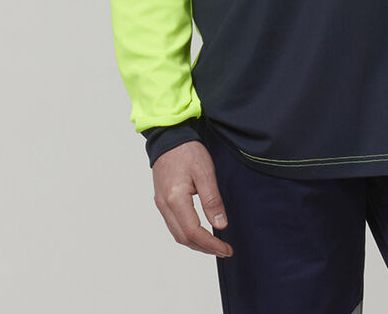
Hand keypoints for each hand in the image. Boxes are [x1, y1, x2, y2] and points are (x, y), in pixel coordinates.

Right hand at [152, 141, 233, 256]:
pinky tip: (200, 232)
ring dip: (195, 243)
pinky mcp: (161, 201)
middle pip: (183, 238)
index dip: (211, 245)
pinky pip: (173, 225)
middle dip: (204, 248)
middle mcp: (164, 206)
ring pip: (177, 234)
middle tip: (223, 250)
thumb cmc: (187, 151)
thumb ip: (212, 200)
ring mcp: (160, 204)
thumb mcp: (205, 172)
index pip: (193, 232)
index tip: (226, 249)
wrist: (169, 137)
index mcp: (175, 199)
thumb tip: (220, 225)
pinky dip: (187, 234)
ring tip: (214, 245)